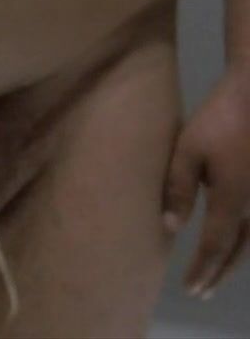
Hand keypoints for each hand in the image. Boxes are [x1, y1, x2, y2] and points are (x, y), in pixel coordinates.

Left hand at [164, 67, 249, 298]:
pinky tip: (240, 244)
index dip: (202, 269)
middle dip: (218, 272)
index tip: (190, 288)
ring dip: (236, 261)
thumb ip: (177, 189)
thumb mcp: (188, 150)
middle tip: (202, 292)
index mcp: (231, 197)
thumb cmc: (220, 119)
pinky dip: (249, 241)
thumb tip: (170, 229)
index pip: (214, 245)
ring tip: (218, 276)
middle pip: (238, 249)